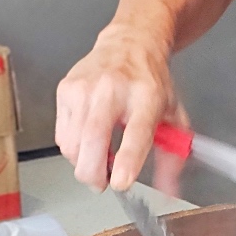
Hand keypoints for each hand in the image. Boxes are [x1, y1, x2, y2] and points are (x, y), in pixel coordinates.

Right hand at [55, 24, 188, 195]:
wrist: (129, 44)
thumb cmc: (151, 82)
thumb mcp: (173, 115)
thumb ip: (173, 155)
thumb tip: (169, 191)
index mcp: (147, 97)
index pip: (135, 132)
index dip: (127, 160)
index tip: (121, 182)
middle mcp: (113, 90)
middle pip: (93, 139)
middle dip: (94, 173)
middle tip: (103, 184)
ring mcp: (84, 89)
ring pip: (72, 143)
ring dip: (84, 164)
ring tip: (101, 160)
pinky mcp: (65, 90)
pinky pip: (62, 135)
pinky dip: (74, 149)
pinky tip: (89, 143)